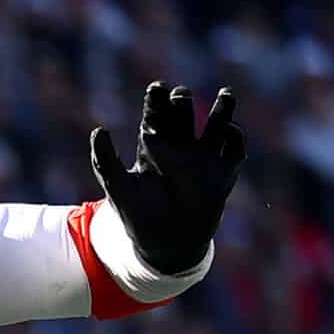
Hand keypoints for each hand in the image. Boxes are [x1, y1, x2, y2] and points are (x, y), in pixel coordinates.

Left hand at [89, 83, 244, 275]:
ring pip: (216, 126)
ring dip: (222, 109)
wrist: (163, 245)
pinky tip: (228, 130)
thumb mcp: (118, 186)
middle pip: (184, 116)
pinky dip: (235, 137)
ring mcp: (203, 159)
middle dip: (183, 103)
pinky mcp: (222, 173)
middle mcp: (180, 148)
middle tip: (179, 96)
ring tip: (225, 94)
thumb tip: (98, 130)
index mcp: (154, 147)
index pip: (156, 116)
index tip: (157, 88)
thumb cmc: (137, 214)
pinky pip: (234, 149)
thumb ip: (105, 160)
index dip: (157, 101)